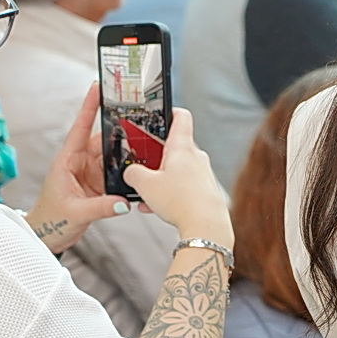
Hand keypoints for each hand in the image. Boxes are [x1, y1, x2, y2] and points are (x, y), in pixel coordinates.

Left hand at [26, 85, 140, 252]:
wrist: (47, 237)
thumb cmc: (50, 220)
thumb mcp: (74, 212)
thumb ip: (100, 207)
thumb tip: (123, 201)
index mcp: (67, 161)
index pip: (80, 128)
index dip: (89, 106)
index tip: (98, 87)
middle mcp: (80, 163)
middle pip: (103, 140)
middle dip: (120, 129)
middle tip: (138, 117)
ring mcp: (91, 174)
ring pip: (113, 157)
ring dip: (127, 154)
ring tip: (145, 147)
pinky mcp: (99, 186)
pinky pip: (117, 174)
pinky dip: (128, 173)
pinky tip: (139, 171)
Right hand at [123, 108, 233, 244]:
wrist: (206, 226)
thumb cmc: (180, 201)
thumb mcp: (145, 185)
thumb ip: (133, 174)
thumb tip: (130, 172)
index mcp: (182, 147)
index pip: (181, 117)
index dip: (169, 111)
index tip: (159, 113)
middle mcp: (196, 157)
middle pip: (174, 146)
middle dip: (156, 155)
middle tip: (142, 164)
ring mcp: (202, 174)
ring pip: (177, 170)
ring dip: (161, 179)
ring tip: (145, 194)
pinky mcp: (205, 191)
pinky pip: (183, 187)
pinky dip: (169, 194)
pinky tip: (155, 208)